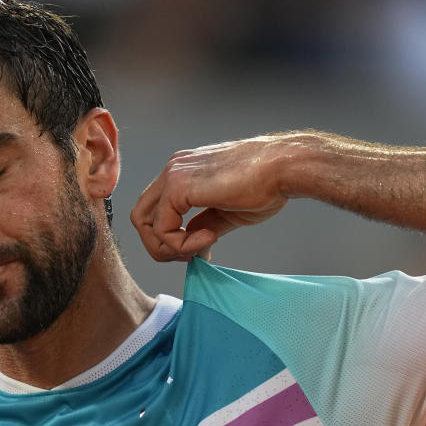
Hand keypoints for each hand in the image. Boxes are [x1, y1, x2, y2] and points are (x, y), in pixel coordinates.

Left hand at [131, 136, 295, 261]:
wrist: (283, 169)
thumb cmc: (266, 186)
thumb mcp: (227, 212)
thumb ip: (203, 226)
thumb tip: (193, 248)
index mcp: (183, 173)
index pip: (156, 211)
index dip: (173, 238)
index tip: (201, 248)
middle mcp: (172, 170)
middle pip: (142, 217)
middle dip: (161, 246)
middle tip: (192, 256)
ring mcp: (172, 175)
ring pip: (144, 223)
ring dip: (169, 248)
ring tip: (200, 249)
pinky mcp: (178, 186)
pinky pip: (162, 228)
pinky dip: (182, 244)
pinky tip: (210, 239)